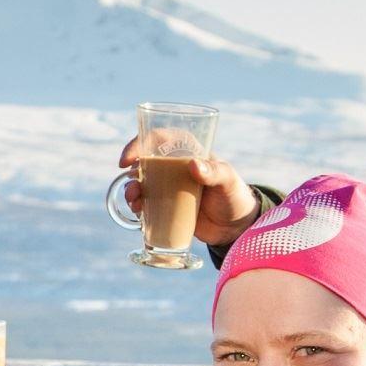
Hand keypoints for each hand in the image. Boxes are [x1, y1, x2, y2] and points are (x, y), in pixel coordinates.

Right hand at [115, 147, 261, 247]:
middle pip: (144, 162)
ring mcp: (168, 188)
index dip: (140, 143)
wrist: (235, 227)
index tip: (129, 158)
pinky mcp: (166, 207)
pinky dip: (137, 207)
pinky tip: (139, 213)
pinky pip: (145, 204)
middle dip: (131, 172)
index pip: (159, 138)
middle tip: (132, 187)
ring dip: (131, 191)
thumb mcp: (228, 181)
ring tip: (135, 203)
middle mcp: (174, 167)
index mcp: (187, 152)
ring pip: (141, 183)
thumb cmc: (235, 196)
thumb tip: (193, 165)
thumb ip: (215, 172)